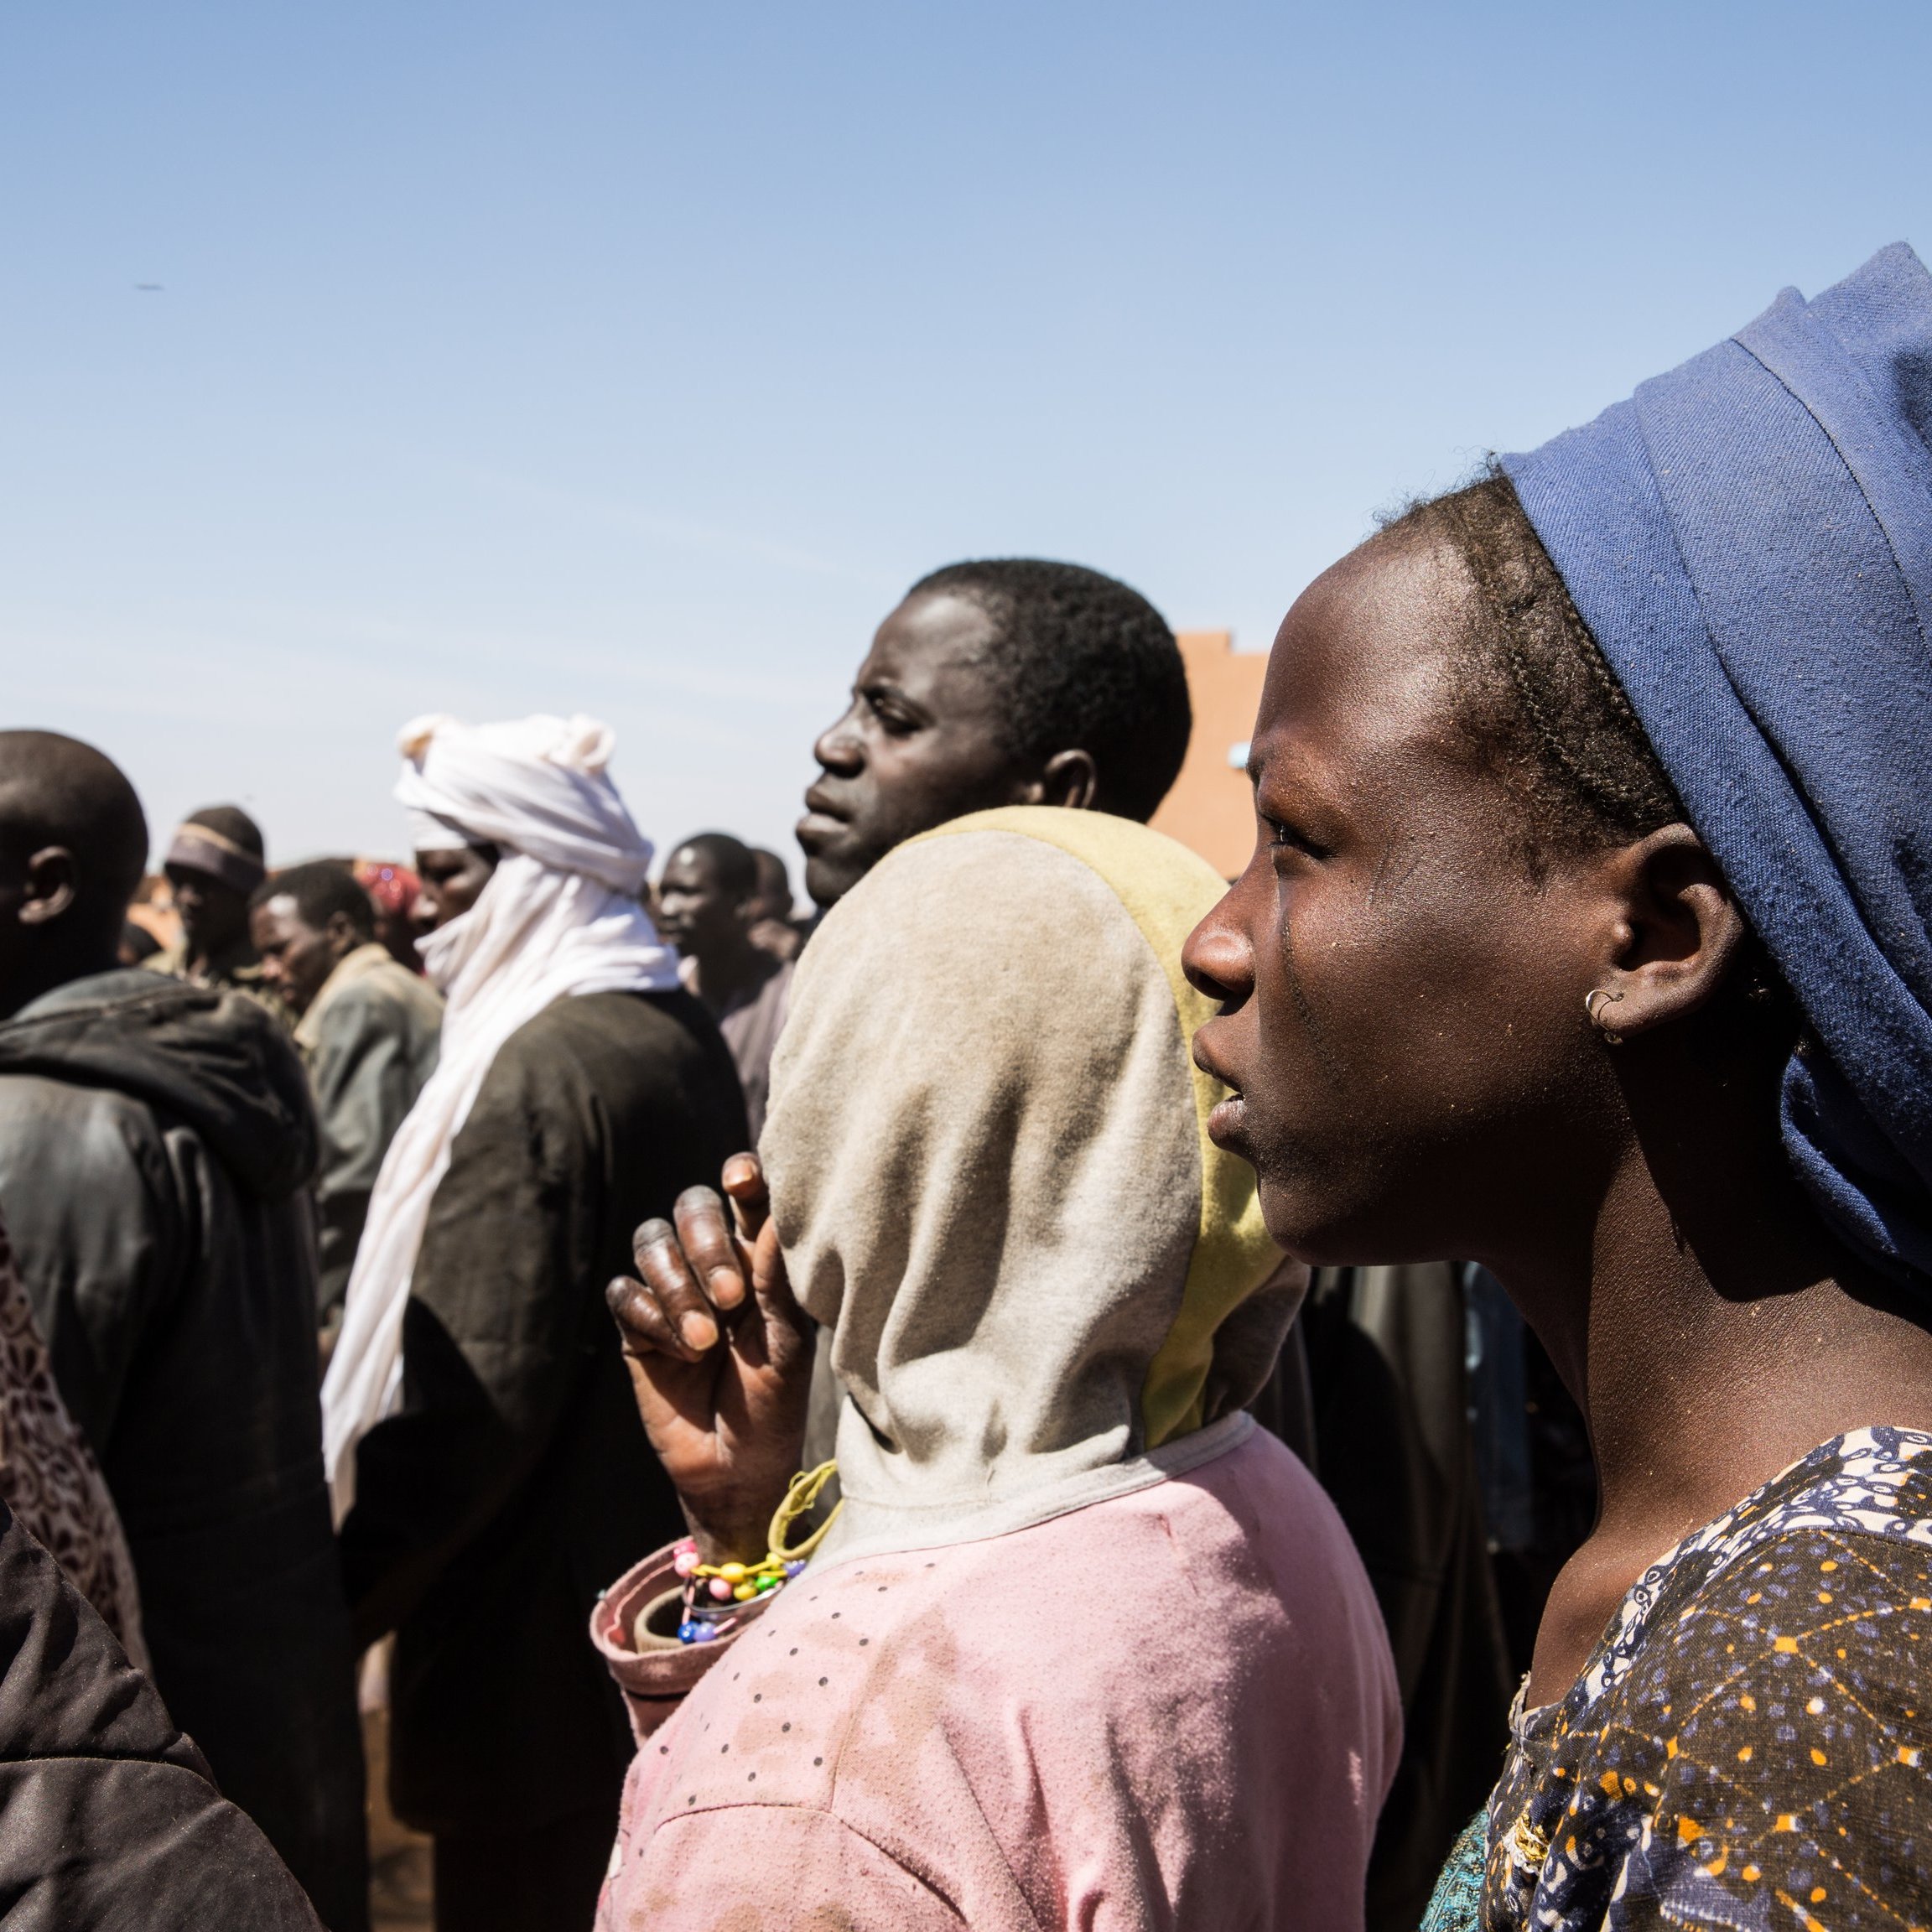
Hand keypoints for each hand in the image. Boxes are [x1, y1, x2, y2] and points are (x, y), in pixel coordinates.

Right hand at [606, 1153, 814, 1563]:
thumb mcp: (788, 1344)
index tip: (742, 1179)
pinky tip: (681, 1353)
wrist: (737, 1469)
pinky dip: (651, 1317)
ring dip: (677, 1287)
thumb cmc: (776, 1404)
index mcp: (759, 1257)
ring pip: (651, 1241)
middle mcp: (713, 1263)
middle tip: (730, 1298)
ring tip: (706, 1340)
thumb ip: (778, 1280)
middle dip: (706, 1244)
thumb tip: (772, 1215)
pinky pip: (625, 1293)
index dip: (741, 1176)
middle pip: (691, 1206)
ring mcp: (671, 1292)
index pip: (746, 1196)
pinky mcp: (636, 1326)